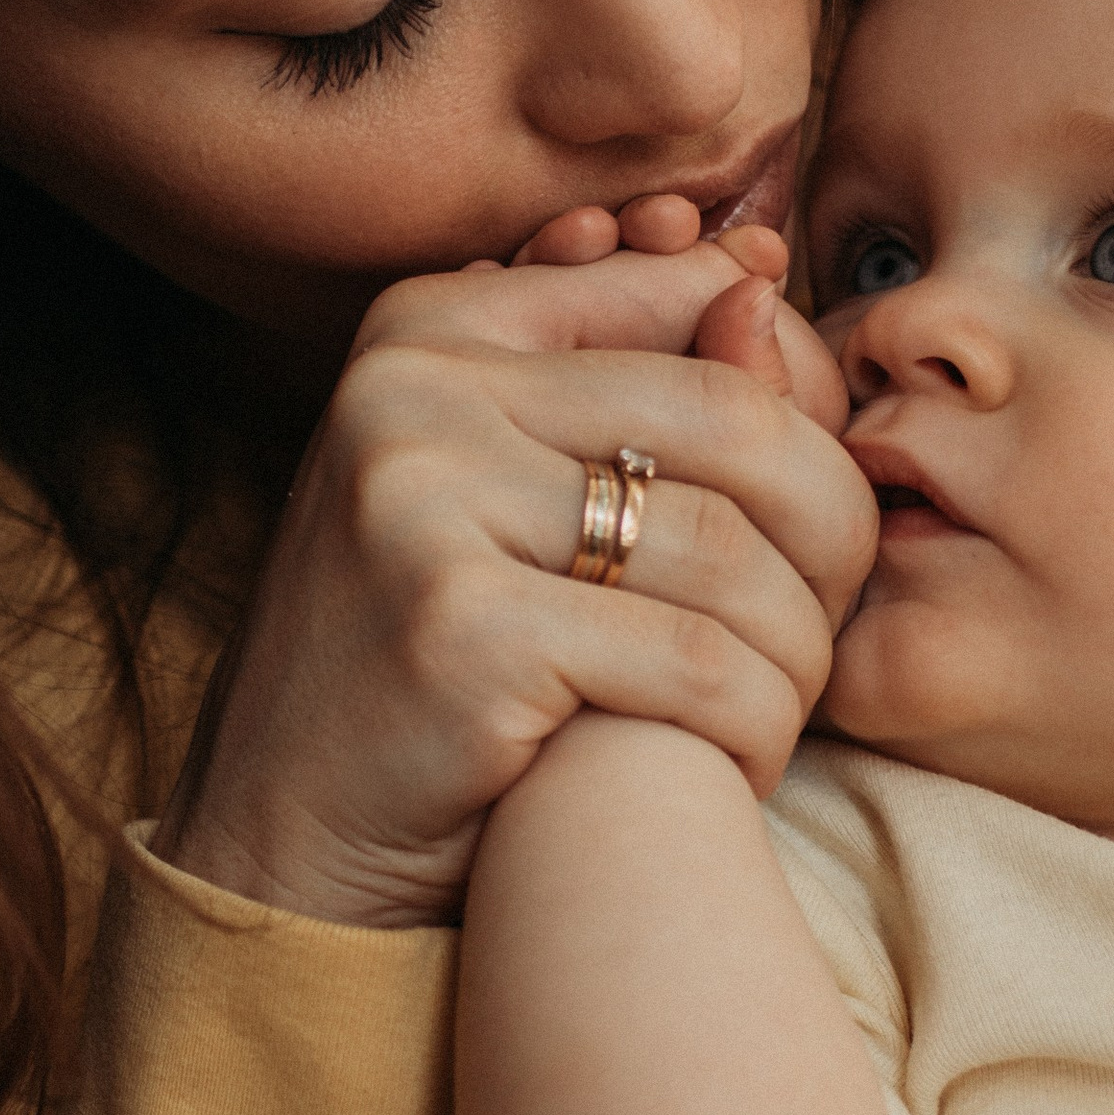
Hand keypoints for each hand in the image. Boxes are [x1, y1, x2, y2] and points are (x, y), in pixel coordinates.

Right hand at [156, 219, 873, 927]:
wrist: (282, 841)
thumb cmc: (427, 665)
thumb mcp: (504, 494)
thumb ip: (621, 383)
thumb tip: (762, 273)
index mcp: (429, 327)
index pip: (694, 304)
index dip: (802, 413)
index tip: (811, 519)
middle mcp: (416, 389)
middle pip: (740, 423)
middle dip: (831, 540)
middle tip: (825, 628)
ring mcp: (428, 504)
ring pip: (734, 558)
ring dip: (796, 659)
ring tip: (777, 710)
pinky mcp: (463, 631)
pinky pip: (700, 666)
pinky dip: (755, 729)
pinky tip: (740, 766)